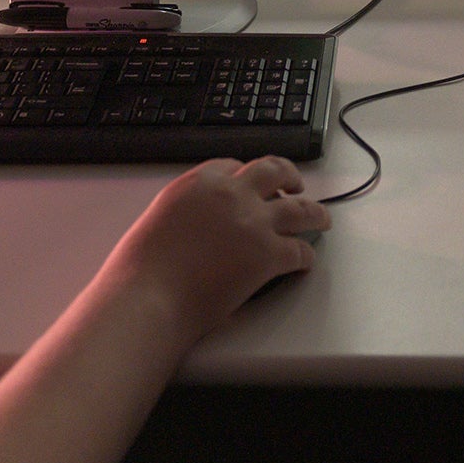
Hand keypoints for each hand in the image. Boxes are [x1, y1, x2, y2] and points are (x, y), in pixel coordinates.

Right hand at [97, 156, 330, 340]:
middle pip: (273, 172)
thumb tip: (197, 225)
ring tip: (322, 218)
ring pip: (300, 208)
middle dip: (289, 177)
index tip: (255, 183)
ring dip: (315, 212)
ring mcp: (254, 222)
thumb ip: (186, 212)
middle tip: (296, 186)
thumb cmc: (141, 268)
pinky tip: (306, 261)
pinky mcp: (269, 254)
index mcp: (199, 181)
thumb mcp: (158, 219)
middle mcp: (231, 193)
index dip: (248, 175)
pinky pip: (300, 250)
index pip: (233, 165)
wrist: (148, 297)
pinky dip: (306, 256)